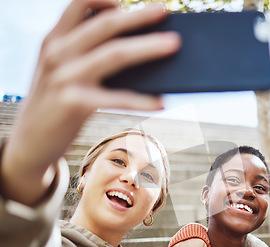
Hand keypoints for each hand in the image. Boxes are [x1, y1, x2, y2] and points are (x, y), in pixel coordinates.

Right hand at [1, 0, 180, 205]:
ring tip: (173, 45)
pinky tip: (162, 102)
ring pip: (115, 54)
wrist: (28, 142)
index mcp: (54, 39)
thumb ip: (84, 53)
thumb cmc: (55, 103)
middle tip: (164, 10)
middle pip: (105, 25)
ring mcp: (65, 77)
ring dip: (148, 47)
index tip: (127, 0)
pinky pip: (117, 99)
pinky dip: (142, 100)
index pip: (77, 4)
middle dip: (138, 16)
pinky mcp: (74, 104)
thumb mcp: (59, 70)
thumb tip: (135, 47)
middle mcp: (57, 52)